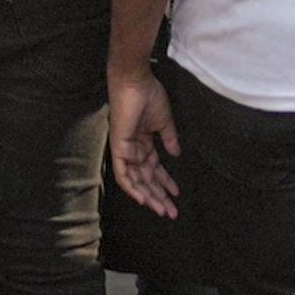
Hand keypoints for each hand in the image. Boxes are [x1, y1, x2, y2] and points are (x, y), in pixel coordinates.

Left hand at [109, 68, 182, 215]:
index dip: (165, 183)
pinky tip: (143, 200)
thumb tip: (176, 154)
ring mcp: (124, 150)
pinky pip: (122, 174)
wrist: (136, 82)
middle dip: (159, 196)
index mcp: (143, 143)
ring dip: (148, 197)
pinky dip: (131, 188)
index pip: (154, 169)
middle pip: (146, 179)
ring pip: (135, 181)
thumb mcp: (164, 121)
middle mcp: (133, 150)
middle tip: (172, 212)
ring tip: (162, 210)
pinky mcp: (118, 148)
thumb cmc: (149, 96)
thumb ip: (169, 139)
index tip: (176, 195)